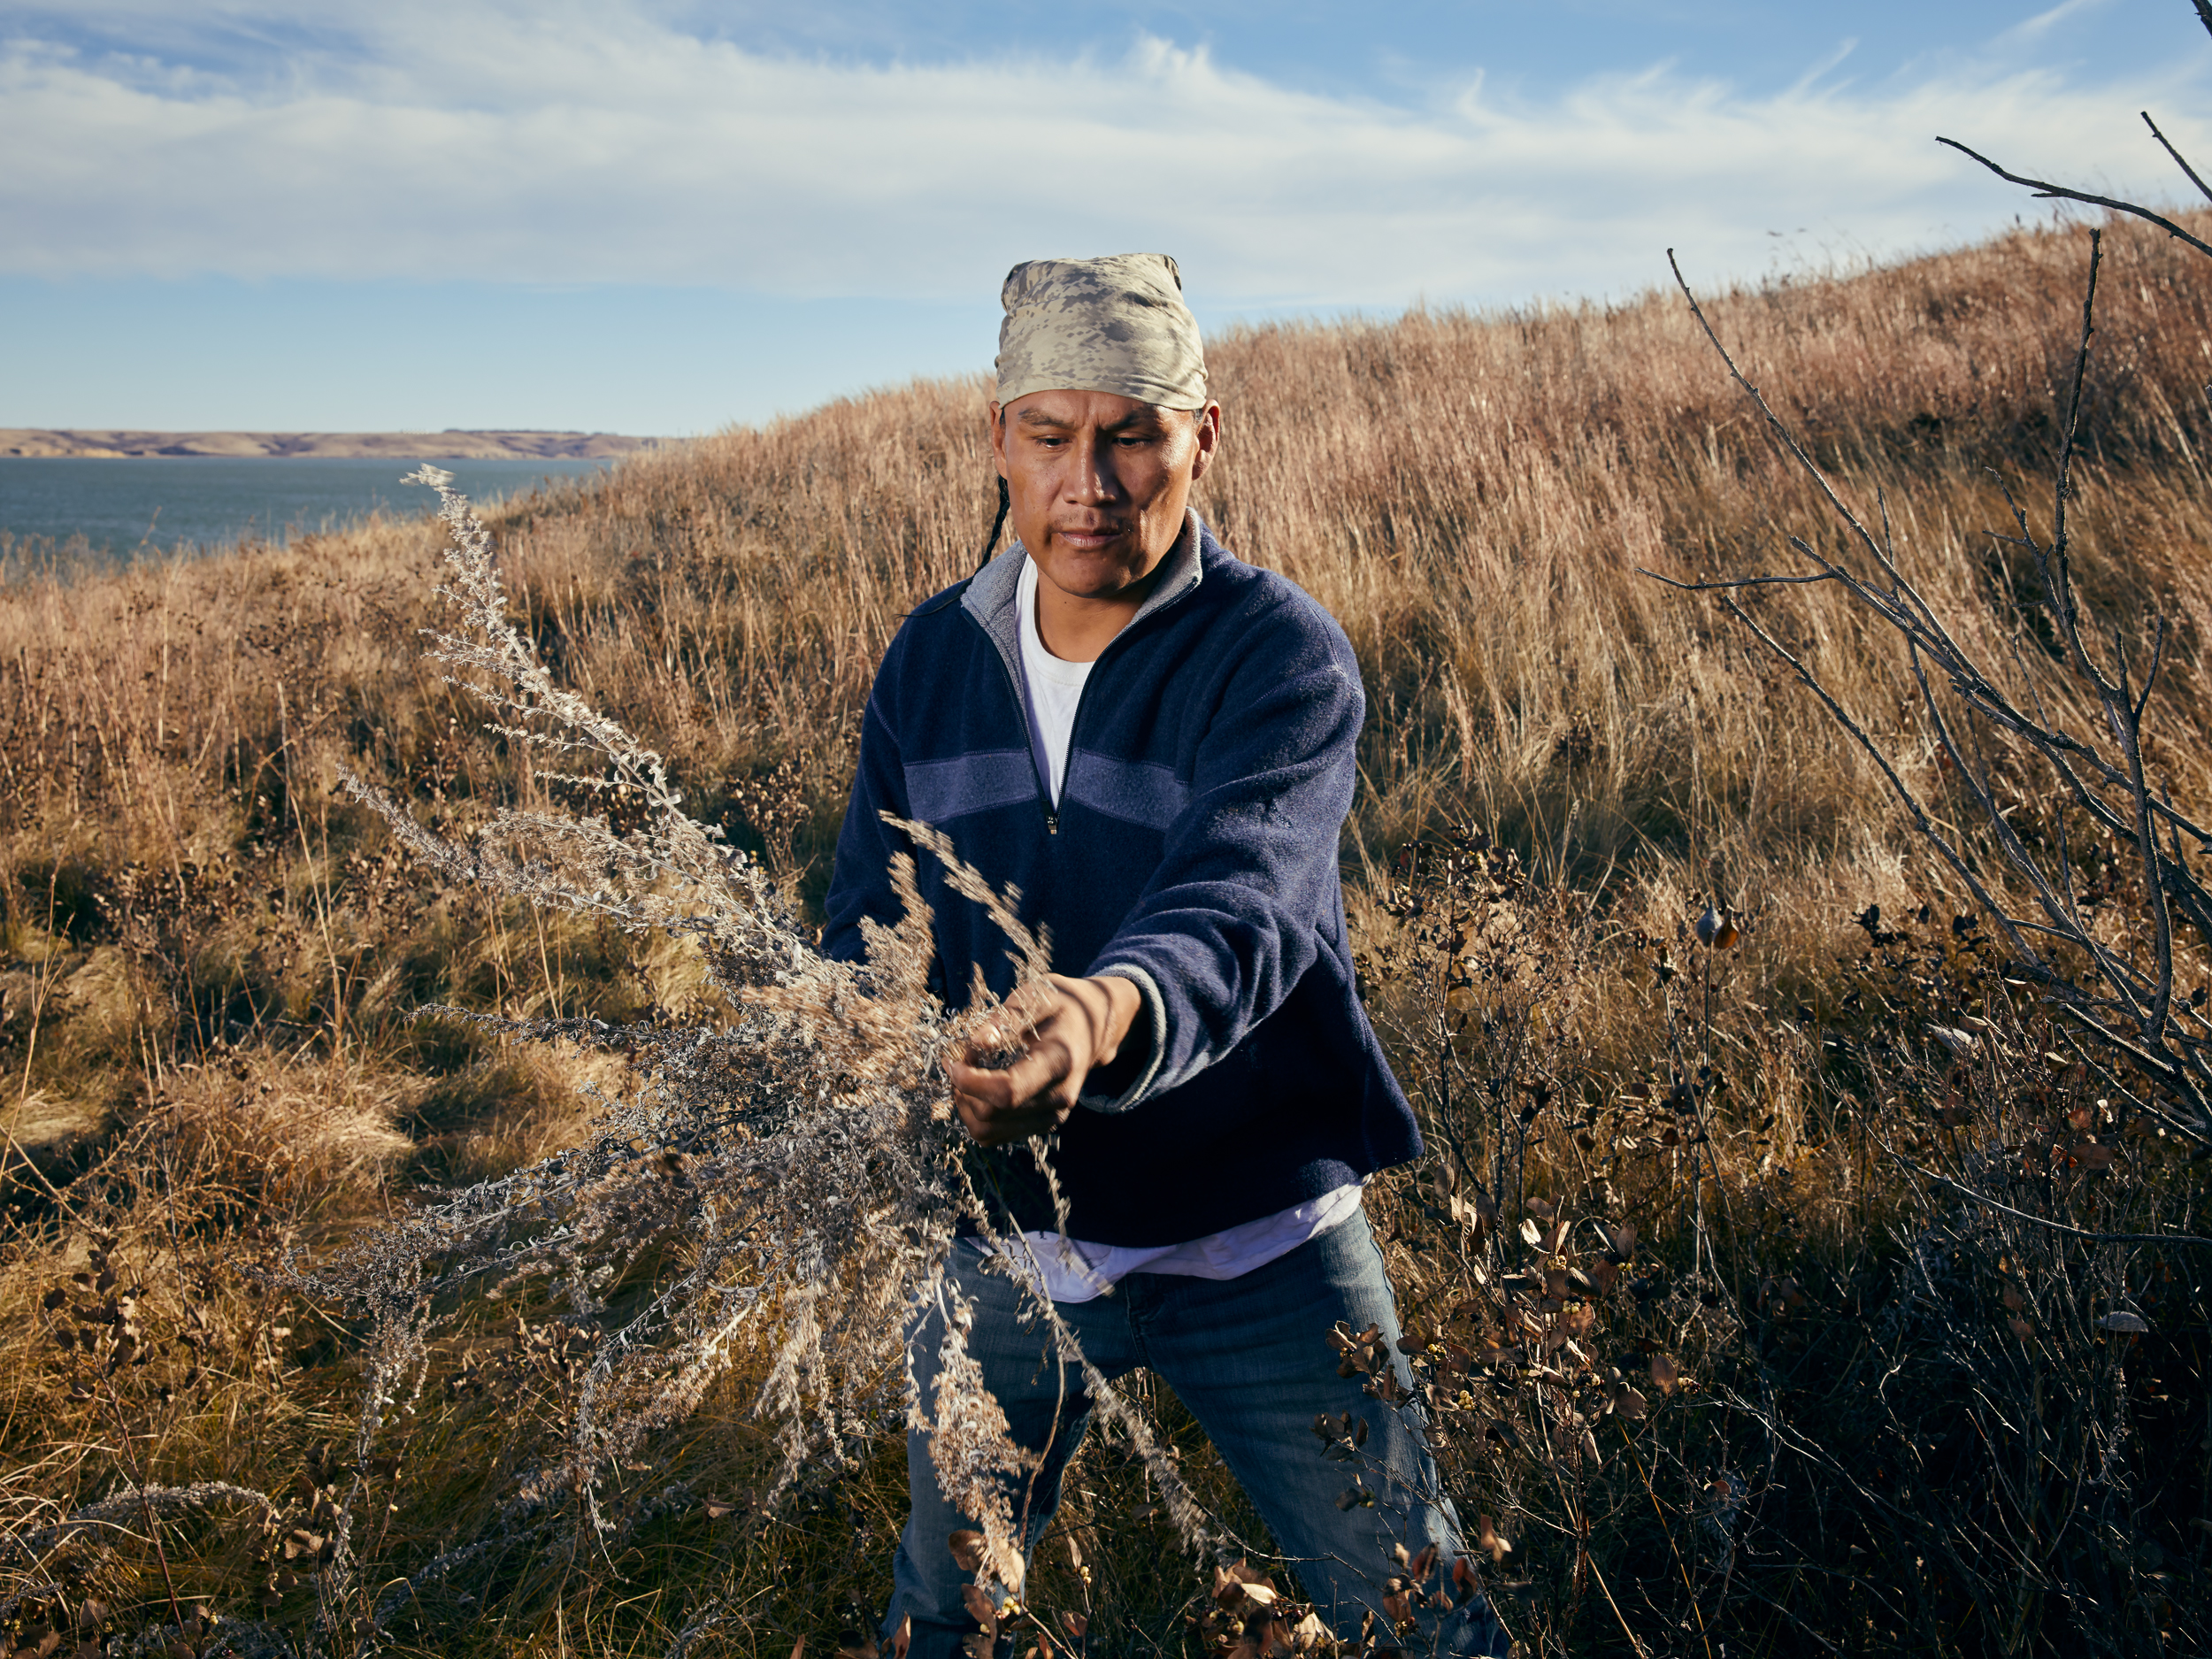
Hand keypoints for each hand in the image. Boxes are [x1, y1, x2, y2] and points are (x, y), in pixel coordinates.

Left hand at [944, 974, 1141, 1146]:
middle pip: (991, 1116)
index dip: (970, 1082)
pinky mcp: (1043, 1124)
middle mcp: (1059, 1097)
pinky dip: (977, 1115)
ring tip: (968, 1074)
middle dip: (963, 1090)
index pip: (1008, 1092)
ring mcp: (1052, 1116)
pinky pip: (996, 1135)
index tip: (953, 1061)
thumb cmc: (1063, 1006)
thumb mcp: (1038, 995)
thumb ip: (1008, 1017)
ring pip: (988, 1132)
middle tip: (961, 1059)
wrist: (1096, 1028)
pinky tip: (979, 1088)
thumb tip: (977, 1042)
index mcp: (1060, 1062)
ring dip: (966, 1105)